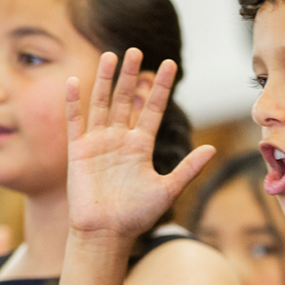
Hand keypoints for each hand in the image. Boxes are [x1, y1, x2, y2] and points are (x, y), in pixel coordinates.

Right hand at [65, 49, 215, 238]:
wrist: (106, 234)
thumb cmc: (137, 216)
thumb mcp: (168, 190)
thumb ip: (188, 168)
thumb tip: (212, 149)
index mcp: (140, 146)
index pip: (152, 109)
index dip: (159, 87)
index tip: (170, 65)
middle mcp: (119, 140)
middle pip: (126, 99)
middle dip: (131, 76)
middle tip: (137, 50)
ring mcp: (98, 143)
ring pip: (101, 104)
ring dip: (105, 80)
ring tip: (111, 56)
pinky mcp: (78, 152)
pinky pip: (75, 122)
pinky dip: (73, 103)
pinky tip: (74, 82)